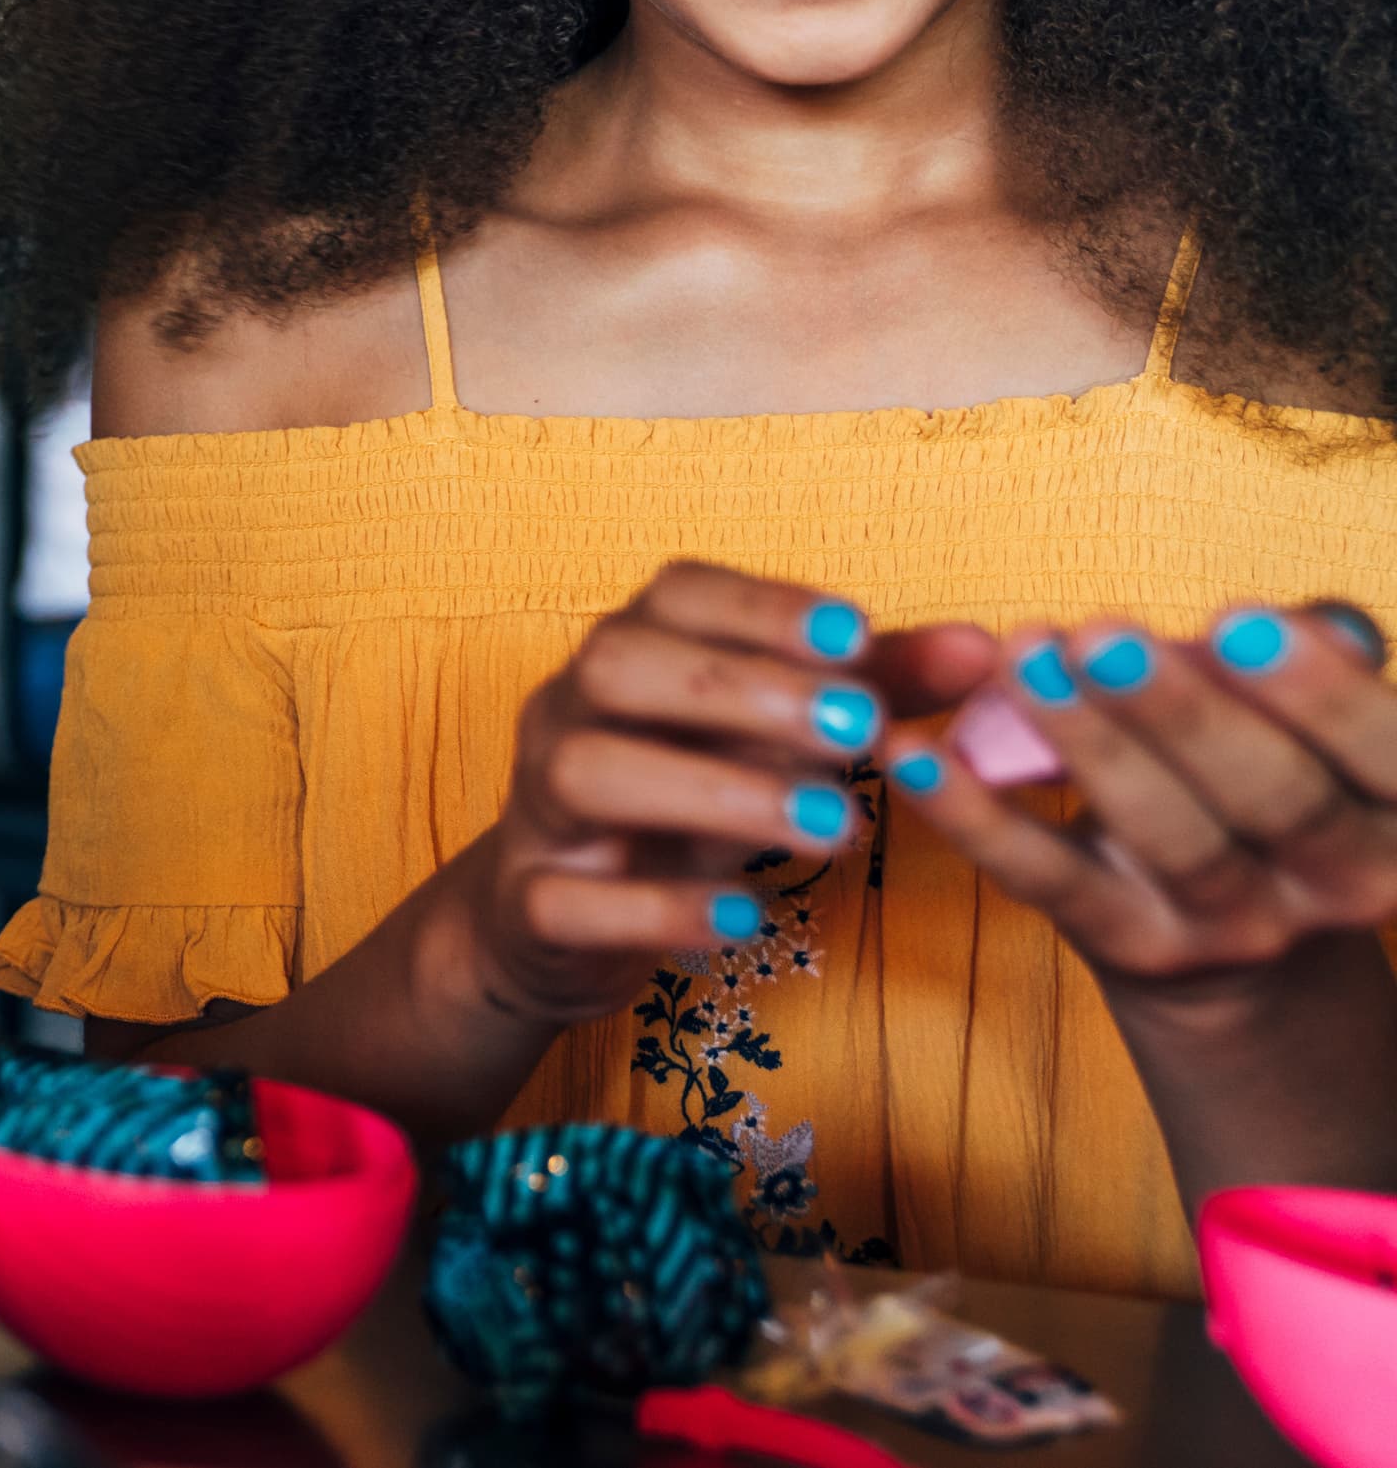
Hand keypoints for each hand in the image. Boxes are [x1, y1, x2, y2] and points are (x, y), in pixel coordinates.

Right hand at [449, 561, 993, 1027]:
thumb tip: (982, 650)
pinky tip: (747, 916)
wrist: (552, 917)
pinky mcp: (530, 901)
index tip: (857, 633)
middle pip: (616, 664)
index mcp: (629, 651)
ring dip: (714, 791)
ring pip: (588, 771)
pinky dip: (659, 907)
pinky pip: (569, 897)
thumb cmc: (681, 795)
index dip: (761, 606)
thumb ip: (870, 690)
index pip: (675, 595)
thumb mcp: (770, 739)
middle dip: (738, 688)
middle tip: (858, 732)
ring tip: (834, 828)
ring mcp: (538, 805)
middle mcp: (567, 710)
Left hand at [890, 603, 1396, 996]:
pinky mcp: (1134, 949)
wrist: (1244, 953)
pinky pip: (1049, 879)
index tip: (1234, 618)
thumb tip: (1322, 624)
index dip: (1317, 693)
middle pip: (1271, 795)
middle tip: (1096, 632)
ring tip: (1023, 657)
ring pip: (1168, 837)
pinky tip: (911, 753)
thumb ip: (1321, 667)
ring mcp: (1238, 925)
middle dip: (1178, 711)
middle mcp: (1341, 882)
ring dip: (1087, 743)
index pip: (1384, 753)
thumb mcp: (1314, 732)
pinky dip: (975, 815)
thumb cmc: (1269, 788)